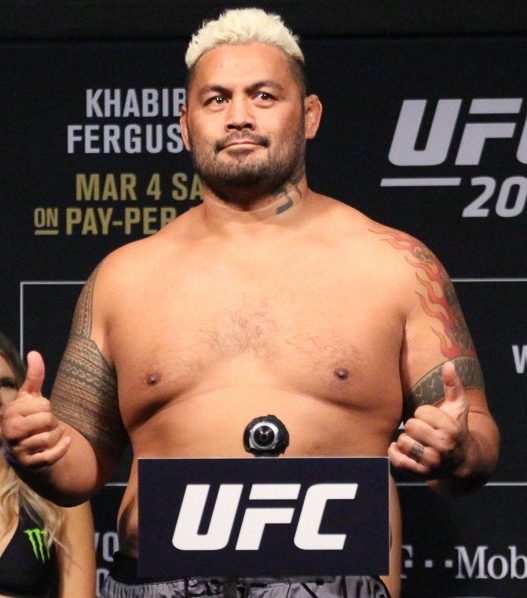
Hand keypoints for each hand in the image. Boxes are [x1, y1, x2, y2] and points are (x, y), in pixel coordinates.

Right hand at [1, 351, 70, 470]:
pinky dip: (62, 448)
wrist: (24, 447)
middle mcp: (10, 432)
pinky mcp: (30, 464)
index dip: (46, 407)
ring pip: (50, 438)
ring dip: (57, 434)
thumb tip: (34, 353)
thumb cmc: (28, 417)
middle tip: (45, 424)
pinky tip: (67, 441)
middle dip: (52, 421)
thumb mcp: (29, 396)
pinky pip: (51, 456)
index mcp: (10, 413)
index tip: (38, 411)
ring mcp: (19, 450)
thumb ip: (34, 376)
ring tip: (49, 433)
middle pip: (48, 421)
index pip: (43, 405)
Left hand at [388, 361, 469, 478]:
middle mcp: (443, 448)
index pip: (421, 412)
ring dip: (406, 439)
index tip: (431, 419)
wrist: (462, 463)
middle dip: (414, 425)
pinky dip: (395, 452)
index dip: (424, 413)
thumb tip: (449, 364)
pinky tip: (404, 450)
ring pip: (402, 442)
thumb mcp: (458, 407)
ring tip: (416, 441)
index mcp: (451, 429)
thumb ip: (453, 385)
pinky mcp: (419, 474)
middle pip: (410, 426)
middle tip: (422, 431)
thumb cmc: (456, 429)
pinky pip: (396, 459)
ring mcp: (431, 463)